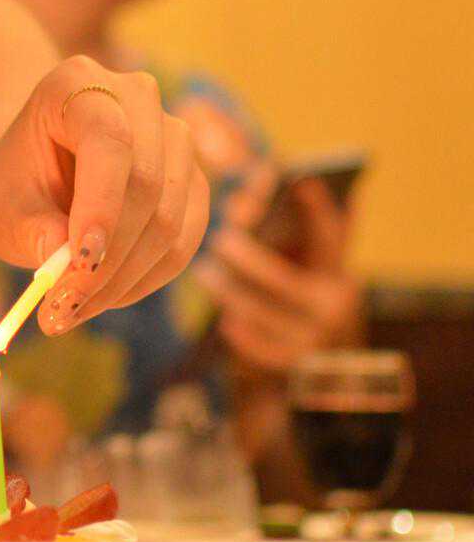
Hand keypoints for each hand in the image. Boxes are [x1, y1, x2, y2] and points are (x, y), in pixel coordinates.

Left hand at [0, 55, 209, 333]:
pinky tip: (101, 298)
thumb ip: (31, 229)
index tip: (79, 264)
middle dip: (107, 259)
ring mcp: (174, 138)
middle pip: (148, 185)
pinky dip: (144, 279)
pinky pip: (184, 241)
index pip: (109, 141)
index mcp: (78, 83)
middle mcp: (138, 98)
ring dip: (123, 280)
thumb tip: (67, 264)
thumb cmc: (9, 181)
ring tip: (70, 311)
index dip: (101, 206)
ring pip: (171, 220)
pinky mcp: (190, 181)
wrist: (28, 168)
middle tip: (61, 310)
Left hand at [195, 173, 362, 374]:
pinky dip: (242, 334)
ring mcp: (315, 335)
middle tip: (220, 239)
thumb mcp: (304, 260)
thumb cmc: (298, 288)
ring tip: (203, 271)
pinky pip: (262, 348)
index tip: (300, 179)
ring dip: (230, 293)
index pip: (331, 236)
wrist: (322, 360)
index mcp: (338, 269)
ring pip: (264, 313)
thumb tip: (248, 193)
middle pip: (284, 281)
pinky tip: (225, 321)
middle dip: (249, 259)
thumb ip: (286, 227)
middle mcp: (334, 302)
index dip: (318, 209)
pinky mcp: (294, 361)